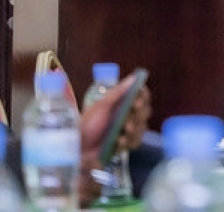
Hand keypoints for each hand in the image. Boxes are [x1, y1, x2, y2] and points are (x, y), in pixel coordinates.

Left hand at [78, 74, 151, 204]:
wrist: (78, 146)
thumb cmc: (88, 123)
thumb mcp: (101, 106)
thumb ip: (118, 92)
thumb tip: (134, 77)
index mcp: (121, 102)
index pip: (141, 95)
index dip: (142, 96)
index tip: (137, 100)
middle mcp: (128, 114)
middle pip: (145, 111)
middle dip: (138, 115)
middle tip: (129, 118)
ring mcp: (128, 129)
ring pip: (142, 127)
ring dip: (133, 129)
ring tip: (123, 131)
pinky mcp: (126, 143)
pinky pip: (135, 141)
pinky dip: (128, 141)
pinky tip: (119, 141)